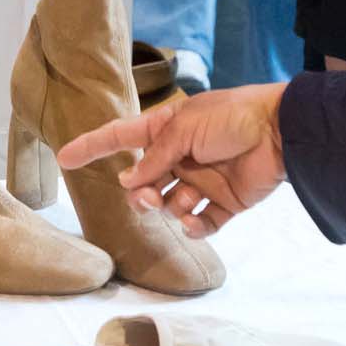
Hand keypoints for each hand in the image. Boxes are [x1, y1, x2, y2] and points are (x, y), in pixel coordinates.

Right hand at [58, 84, 288, 239]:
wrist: (280, 133)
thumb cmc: (230, 117)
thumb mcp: (184, 128)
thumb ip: (155, 157)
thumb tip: (128, 182)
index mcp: (167, 129)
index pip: (121, 138)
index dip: (92, 146)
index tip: (64, 157)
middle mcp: (179, 157)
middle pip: (143, 183)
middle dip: (139, 194)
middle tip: (146, 197)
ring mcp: (200, 182)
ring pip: (167, 205)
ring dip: (166, 207)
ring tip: (177, 202)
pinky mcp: (223, 203)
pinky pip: (199, 223)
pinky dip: (193, 227)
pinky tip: (193, 222)